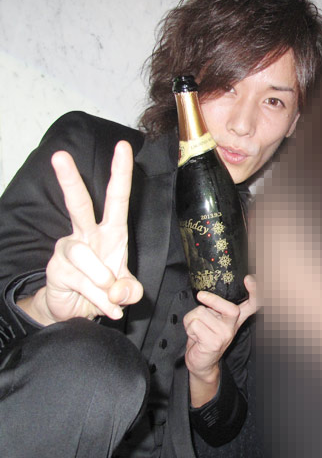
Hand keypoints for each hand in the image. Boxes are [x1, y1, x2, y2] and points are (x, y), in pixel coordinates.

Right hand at [21, 141, 142, 323]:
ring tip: (110, 297)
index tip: (122, 147)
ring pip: (87, 257)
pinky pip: (82, 282)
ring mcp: (68, 249)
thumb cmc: (104, 289)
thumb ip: (130, 290)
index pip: (116, 198)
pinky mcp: (56, 268)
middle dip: (69, 180)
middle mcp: (86, 234)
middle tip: (59, 156)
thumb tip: (118, 291)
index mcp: (111, 231)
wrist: (76, 310)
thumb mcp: (126, 290)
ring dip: (104, 282)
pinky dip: (98, 298)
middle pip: (78, 204)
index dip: (120, 173)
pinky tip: (101, 306)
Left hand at [184, 275, 257, 405]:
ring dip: (192, 318)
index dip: (254, 291)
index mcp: (236, 317)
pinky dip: (188, 327)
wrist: (201, 361)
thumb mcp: (213, 318)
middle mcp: (233, 326)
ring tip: (197, 327)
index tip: (249, 279)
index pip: (253, 303)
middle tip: (201, 296)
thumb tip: (206, 294)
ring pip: (202, 313)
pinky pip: (195, 324)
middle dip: (213, 301)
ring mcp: (225, 335)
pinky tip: (194, 335)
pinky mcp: (213, 343)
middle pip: (231, 309)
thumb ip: (214, 306)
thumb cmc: (204, 335)